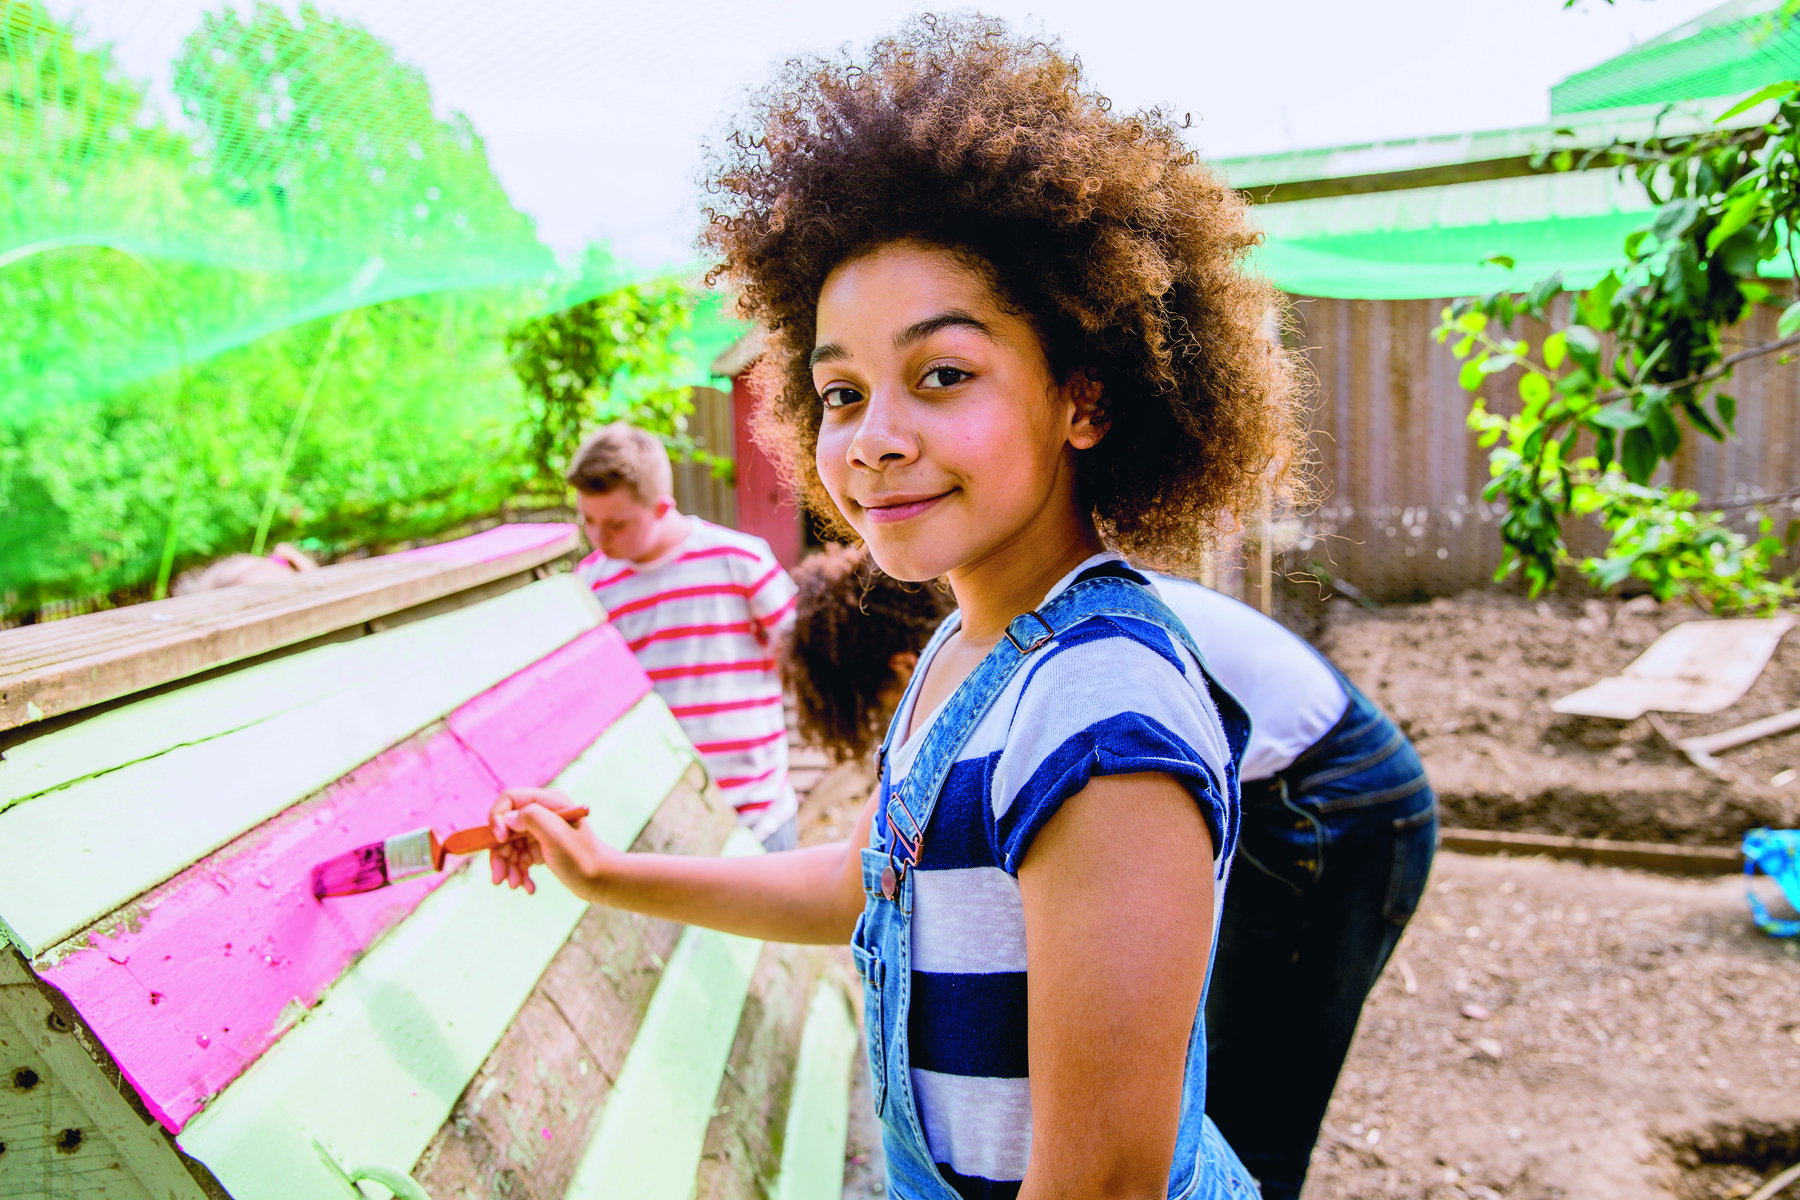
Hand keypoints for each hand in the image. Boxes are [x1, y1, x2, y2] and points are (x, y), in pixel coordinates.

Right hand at [487, 787, 617, 897]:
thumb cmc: (582, 858)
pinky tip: (528, 887)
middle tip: (499, 879)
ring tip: (515, 885)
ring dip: (508, 867)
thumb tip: (507, 819)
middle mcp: (543, 813)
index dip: (498, 818)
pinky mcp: (540, 848)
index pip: (509, 799)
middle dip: (500, 853)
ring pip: (509, 845)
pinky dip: (519, 873)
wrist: (601, 881)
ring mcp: (540, 831)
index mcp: (549, 802)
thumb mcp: (556, 836)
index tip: (500, 840)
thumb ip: (531, 818)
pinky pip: (519, 858)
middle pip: (505, 827)